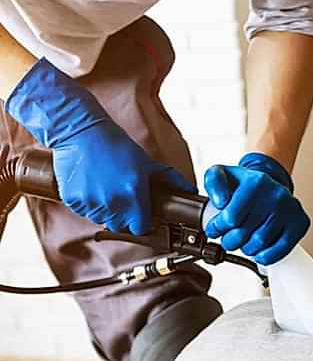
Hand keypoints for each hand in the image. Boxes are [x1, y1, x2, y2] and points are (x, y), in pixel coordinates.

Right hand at [6, 58, 195, 234]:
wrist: (81, 132)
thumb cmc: (115, 145)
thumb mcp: (147, 162)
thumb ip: (170, 179)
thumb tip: (190, 189)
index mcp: (133, 194)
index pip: (140, 228)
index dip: (141, 222)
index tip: (139, 214)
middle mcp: (113, 202)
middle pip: (120, 226)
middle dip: (122, 216)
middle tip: (120, 195)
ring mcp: (91, 202)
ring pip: (100, 219)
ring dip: (103, 209)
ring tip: (103, 186)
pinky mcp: (72, 200)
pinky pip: (82, 211)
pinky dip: (86, 202)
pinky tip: (89, 184)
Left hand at [204, 152, 309, 264]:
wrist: (269, 186)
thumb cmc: (243, 185)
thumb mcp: (221, 174)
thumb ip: (213, 182)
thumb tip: (220, 202)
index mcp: (256, 182)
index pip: (230, 218)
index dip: (217, 229)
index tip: (215, 230)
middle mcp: (276, 195)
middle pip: (244, 234)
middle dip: (229, 241)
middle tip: (228, 239)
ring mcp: (290, 209)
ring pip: (260, 244)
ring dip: (246, 249)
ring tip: (243, 242)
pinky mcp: (300, 223)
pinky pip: (280, 250)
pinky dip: (265, 256)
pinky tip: (258, 252)